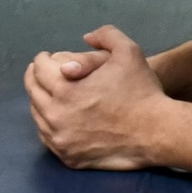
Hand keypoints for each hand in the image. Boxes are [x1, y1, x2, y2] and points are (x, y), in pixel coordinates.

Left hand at [24, 26, 168, 169]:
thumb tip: (86, 37)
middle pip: (33, 93)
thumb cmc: (143, 92)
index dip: (42, 59)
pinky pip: (47, 138)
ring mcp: (60, 139)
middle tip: (43, 74)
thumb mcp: (129, 51)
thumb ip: (106, 35)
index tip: (47, 58)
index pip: (39, 70)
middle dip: (36, 79)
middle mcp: (55, 115)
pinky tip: (57, 117)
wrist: (158, 132)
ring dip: (40, 101)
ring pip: (37, 116)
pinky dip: (48, 124)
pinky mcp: (69, 157)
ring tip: (50, 94)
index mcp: (64, 88)